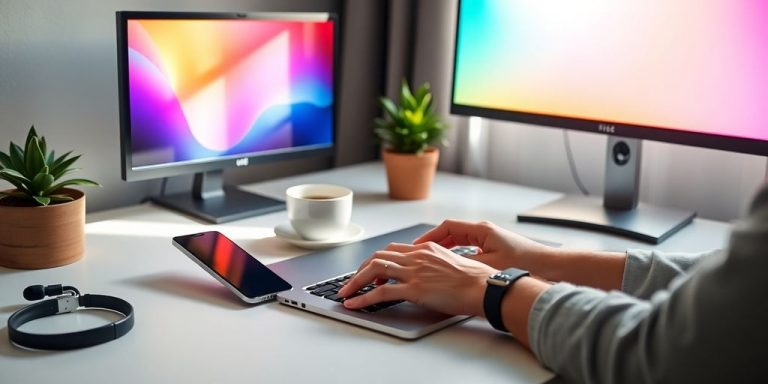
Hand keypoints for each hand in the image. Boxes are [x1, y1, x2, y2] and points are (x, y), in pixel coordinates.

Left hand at [338, 241, 498, 316]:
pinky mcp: (415, 289)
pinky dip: (363, 298)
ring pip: (374, 270)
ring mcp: (414, 272)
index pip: (393, 250)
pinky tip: (355, 304)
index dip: (377, 261)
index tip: (370, 272)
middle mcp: (417, 256)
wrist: (485, 287)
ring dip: (355, 281)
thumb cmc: (476, 280)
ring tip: (346, 293)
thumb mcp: (452, 264)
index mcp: (426, 249)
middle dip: (360, 269)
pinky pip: (381, 293)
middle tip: (352, 282)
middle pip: (378, 256)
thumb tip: (428, 276)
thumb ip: (435, 265)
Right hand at [414, 219, 554, 271]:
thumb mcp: (489, 264)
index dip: (430, 236)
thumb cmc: (525, 262)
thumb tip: (444, 265)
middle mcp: (484, 231)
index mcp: (481, 229)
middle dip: (434, 243)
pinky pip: (469, 248)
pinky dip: (458, 255)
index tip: (417, 246)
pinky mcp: (495, 249)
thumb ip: (464, 263)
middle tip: (419, 254)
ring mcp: (490, 239)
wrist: (550, 266)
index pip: (448, 227)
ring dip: (445, 249)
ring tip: (431, 260)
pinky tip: (452, 266)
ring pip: (460, 241)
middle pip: (452, 233)